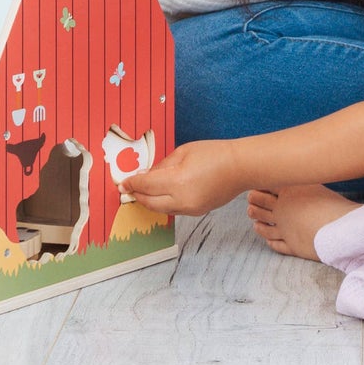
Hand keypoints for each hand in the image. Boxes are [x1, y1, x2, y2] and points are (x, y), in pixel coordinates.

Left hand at [119, 139, 245, 215]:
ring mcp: (190, 208)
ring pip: (160, 209)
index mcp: (177, 181)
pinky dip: (163, 204)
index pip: (146, 185)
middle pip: (149, 202)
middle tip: (128, 189)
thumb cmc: (214, 154)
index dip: (132, 184)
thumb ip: (162, 165)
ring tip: (142, 193)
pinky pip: (174, 210)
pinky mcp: (197, 212)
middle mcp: (182, 199)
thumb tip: (147, 175)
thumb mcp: (183, 152)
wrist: (240, 167)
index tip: (123, 183)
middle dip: (137, 195)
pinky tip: (161, 195)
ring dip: (149, 201)